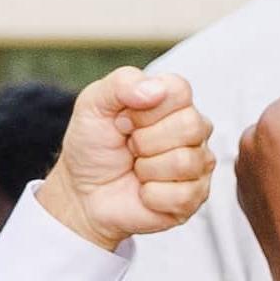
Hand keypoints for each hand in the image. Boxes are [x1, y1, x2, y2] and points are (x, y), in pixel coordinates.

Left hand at [39, 67, 213, 245]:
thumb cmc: (93, 146)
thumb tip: (156, 90)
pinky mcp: (194, 197)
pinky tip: (144, 191)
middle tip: (130, 147)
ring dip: (146, 169)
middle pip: (190, 126)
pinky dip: (151, 196)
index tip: (123, 120)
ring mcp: (197, 164)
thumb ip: (122, 84)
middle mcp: (192, 129)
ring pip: (184, 162)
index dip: (145, 109)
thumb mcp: (93, 104)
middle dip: (145, 141)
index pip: (180, 91)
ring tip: (136, 168)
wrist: (82, 192)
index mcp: (172, 100)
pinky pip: (182, 195)